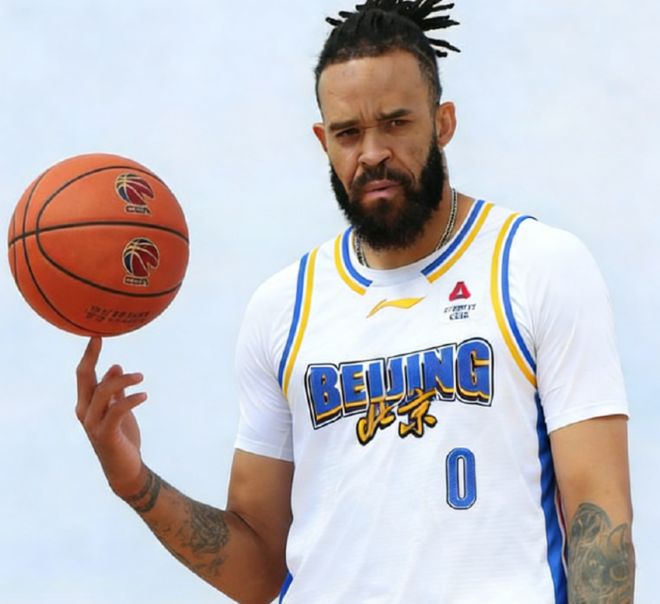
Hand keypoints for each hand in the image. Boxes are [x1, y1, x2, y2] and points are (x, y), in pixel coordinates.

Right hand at [75, 337, 148, 498]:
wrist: (125, 468)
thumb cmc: (121, 437)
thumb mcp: (118, 409)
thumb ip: (115, 391)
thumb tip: (115, 366)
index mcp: (87, 403)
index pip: (84, 374)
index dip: (89, 354)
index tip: (95, 334)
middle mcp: (85, 411)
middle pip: (85, 378)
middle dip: (92, 356)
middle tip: (101, 337)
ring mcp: (93, 424)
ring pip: (102, 392)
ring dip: (122, 380)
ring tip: (141, 377)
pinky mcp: (105, 434)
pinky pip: (116, 411)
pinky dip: (130, 399)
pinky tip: (144, 395)